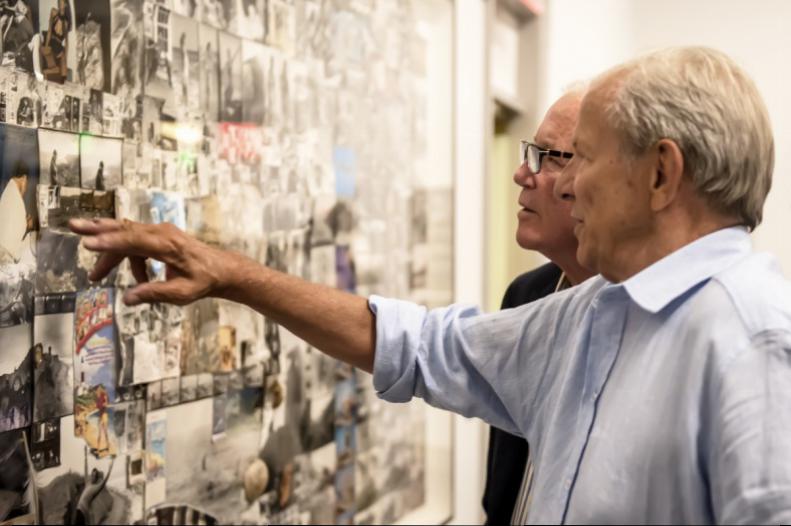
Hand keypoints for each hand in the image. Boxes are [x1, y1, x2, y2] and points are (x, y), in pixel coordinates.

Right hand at [69, 218, 228, 305]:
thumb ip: (154, 293)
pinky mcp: (159, 236)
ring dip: (109, 252)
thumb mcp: (181, 293)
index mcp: (168, 245)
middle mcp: (162, 233)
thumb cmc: (203, 281)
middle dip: (98, 229)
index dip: (109, 242)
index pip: (133, 240)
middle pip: (125, 228)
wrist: (220, 269)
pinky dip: (130, 259)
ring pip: (127, 235)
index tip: (88, 243)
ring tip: (96, 275)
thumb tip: (127, 299)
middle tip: (73, 226)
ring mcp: (160, 232)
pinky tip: (139, 281)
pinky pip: (136, 243)